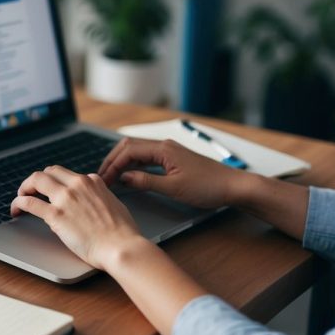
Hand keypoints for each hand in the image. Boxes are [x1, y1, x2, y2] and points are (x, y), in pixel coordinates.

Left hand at [10, 166, 147, 269]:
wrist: (122, 247)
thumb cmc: (123, 233)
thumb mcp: (114, 204)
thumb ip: (100, 197)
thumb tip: (92, 201)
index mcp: (93, 181)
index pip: (68, 175)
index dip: (57, 182)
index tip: (53, 191)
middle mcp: (78, 185)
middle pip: (49, 172)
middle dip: (38, 180)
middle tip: (32, 190)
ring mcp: (66, 198)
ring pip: (36, 180)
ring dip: (25, 187)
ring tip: (20, 197)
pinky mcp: (56, 215)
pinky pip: (30, 203)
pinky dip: (19, 203)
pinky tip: (17, 209)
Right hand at [98, 137, 246, 209]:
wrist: (232, 186)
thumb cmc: (207, 186)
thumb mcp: (173, 188)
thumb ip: (146, 182)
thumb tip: (124, 178)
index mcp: (163, 149)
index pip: (128, 151)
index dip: (112, 165)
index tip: (104, 180)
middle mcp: (164, 146)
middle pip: (129, 147)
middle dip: (113, 160)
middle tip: (101, 177)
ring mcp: (169, 151)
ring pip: (137, 151)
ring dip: (122, 162)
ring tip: (111, 177)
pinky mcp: (173, 159)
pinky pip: (147, 157)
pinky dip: (134, 165)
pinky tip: (129, 175)